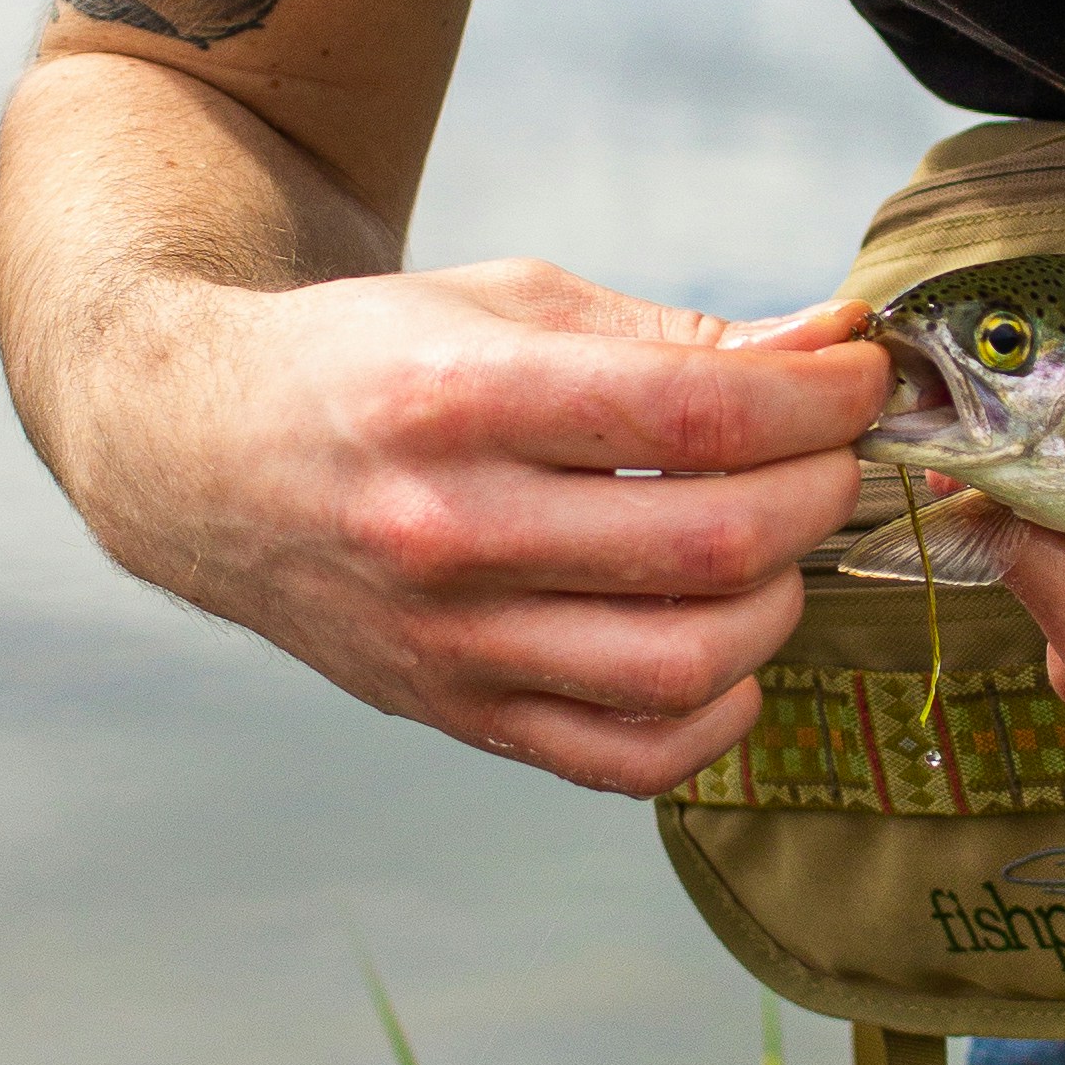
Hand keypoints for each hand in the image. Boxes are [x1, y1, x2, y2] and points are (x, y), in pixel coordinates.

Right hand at [89, 257, 888, 794]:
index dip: (818, 399)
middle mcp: (449, 532)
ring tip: (773, 543)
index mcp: (458, 400)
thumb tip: (831, 347)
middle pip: (710, 542)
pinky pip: (628, 760)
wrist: (203, 457)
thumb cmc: (372, 365)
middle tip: (831, 454)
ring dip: (779, 601)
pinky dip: (715, 718)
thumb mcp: (508, 304)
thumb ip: (675, 335)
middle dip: (818, 490)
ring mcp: (450, 642)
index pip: (696, 415)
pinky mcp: (456, 715)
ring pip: (686, 663)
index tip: (861, 378)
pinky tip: (726, 651)